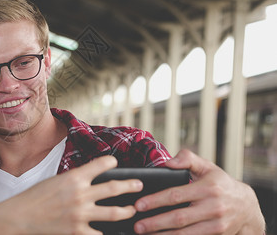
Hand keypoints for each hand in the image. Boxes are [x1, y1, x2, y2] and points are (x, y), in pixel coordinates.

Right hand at [0, 155, 142, 234]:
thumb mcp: (56, 181)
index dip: (111, 162)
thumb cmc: (35, 197)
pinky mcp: (77, 232)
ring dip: (127, 211)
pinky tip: (113, 232)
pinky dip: (107, 232)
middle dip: (130, 186)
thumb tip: (91, 182)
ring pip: (115, 213)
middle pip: (114, 189)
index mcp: (74, 177)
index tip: (115, 163)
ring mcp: (80, 215)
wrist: (19, 217)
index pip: (101, 165)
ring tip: (132, 210)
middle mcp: (81, 195)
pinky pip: (99, 234)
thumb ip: (75, 181)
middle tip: (139, 185)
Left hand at [133, 149, 264, 234]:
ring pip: (185, 233)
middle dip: (156, 222)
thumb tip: (168, 163)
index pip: (176, 195)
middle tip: (138, 225)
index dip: (156, 201)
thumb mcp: (207, 166)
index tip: (139, 205)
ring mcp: (216, 224)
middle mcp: (213, 207)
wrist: (247, 206)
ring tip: (146, 234)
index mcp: (207, 188)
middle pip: (178, 218)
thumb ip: (187, 159)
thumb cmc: (221, 183)